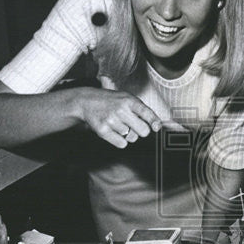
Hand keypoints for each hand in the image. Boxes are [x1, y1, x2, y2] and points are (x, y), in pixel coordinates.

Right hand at [68, 87, 185, 148]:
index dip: (153, 121)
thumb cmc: (111, 102)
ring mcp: (111, 120)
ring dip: (127, 134)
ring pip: (132, 138)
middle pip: (143, 131)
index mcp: (129, 100)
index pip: (146, 112)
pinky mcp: (103, 130)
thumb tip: (157, 126)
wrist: (87, 101)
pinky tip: (113, 131)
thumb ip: (141, 110)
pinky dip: (120, 141)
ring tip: (118, 124)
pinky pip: (121, 144)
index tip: (157, 127)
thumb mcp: (126, 98)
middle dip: (141, 131)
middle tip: (134, 126)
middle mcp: (121, 109)